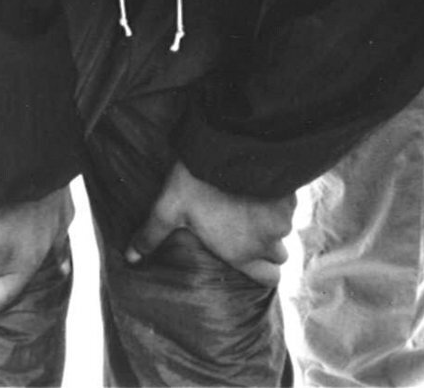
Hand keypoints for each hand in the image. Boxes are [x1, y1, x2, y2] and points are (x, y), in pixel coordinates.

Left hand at [124, 160, 294, 287]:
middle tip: (247, 234)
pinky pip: (290, 205)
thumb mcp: (169, 209)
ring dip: (272, 223)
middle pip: (279, 255)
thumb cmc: (199, 183)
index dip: (264, 274)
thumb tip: (132, 258)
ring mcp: (284, 215)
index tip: (254, 264)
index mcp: (242, 252)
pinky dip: (278, 202)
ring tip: (251, 209)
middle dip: (268, 248)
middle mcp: (268, 239)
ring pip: (284, 228)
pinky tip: (260, 191)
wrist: (233, 144)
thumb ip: (151, 236)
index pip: (269, 279)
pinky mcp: (292, 193)